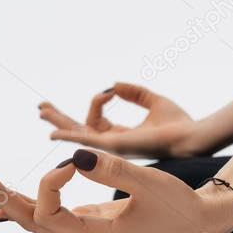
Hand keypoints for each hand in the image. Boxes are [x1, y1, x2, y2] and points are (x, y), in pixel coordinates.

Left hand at [0, 149, 232, 232]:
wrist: (198, 226)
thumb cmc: (178, 207)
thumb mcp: (150, 184)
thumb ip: (112, 169)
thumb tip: (74, 153)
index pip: (49, 213)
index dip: (51, 181)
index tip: (74, 158)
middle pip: (28, 221)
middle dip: (0, 195)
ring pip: (35, 219)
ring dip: (7, 197)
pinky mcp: (87, 224)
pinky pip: (48, 215)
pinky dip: (26, 202)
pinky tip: (3, 197)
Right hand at [38, 82, 201, 157]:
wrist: (190, 137)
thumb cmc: (178, 123)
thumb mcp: (153, 101)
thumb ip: (134, 93)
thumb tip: (114, 84)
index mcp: (121, 135)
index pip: (96, 120)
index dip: (99, 100)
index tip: (112, 90)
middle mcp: (113, 144)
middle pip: (79, 131)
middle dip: (60, 120)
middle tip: (42, 109)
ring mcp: (112, 148)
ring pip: (77, 135)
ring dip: (59, 122)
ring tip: (42, 111)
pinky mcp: (114, 147)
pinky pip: (86, 142)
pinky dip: (69, 138)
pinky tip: (53, 134)